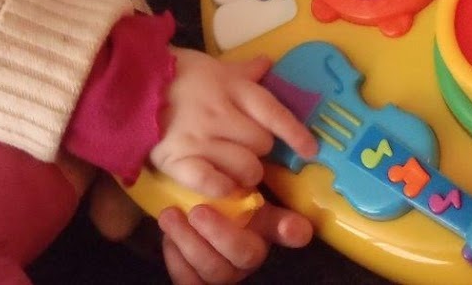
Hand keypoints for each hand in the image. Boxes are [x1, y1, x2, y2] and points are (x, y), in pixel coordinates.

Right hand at [149, 49, 317, 197]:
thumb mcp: (212, 65)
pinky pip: (212, 183)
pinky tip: (222, 184)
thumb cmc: (175, 75)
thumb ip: (243, 70)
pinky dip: (222, 188)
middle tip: (248, 148)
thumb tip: (268, 63)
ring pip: (245, 168)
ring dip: (246, 172)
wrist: (127, 84)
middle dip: (261, 150)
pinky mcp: (178, 160)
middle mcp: (221, 114)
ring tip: (235, 167)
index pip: (275, 114)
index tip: (310, 149)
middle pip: (262, 145)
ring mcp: (200, 138)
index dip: (297, 134)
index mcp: (232, 89)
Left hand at [159, 202, 312, 283]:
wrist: (186, 212)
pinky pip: (188, 282)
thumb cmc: (216, 204)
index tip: (290, 225)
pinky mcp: (197, 281)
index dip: (289, 230)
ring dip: (189, 243)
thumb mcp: (239, 196)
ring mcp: (223, 273)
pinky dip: (176, 259)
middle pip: (242, 256)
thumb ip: (258, 198)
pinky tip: (168, 237)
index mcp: (263, 231)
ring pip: (213, 272)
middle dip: (219, 234)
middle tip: (197, 210)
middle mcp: (247, 259)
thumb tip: (302, 229)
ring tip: (170, 216)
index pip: (285, 233)